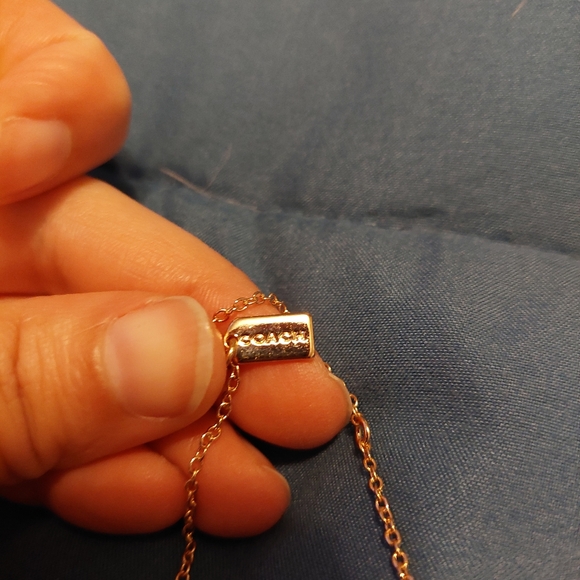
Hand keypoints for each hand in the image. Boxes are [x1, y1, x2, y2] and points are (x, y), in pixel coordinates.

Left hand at [0, 0, 350, 536]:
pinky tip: (167, 493)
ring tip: (258, 474)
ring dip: (176, 427)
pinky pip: (50, 428)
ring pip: (94, 356)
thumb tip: (182, 351)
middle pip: (96, 253)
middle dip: (200, 331)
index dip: (56, 98)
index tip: (77, 138)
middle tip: (300, 392)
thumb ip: (18, 363)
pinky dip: (107, 467)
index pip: (18, 81)